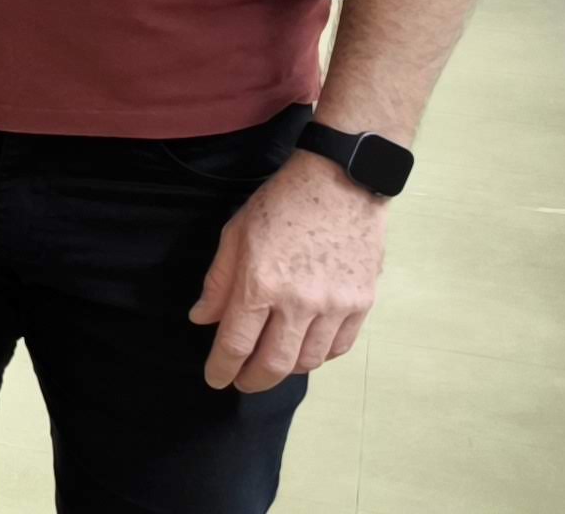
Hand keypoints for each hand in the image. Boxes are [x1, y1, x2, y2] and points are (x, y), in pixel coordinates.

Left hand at [190, 151, 385, 392]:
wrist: (340, 182)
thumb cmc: (282, 203)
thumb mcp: (236, 234)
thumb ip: (219, 282)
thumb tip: (203, 319)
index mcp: (261, 283)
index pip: (236, 345)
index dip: (222, 368)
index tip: (216, 378)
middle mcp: (299, 301)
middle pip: (274, 364)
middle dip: (253, 380)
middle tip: (242, 382)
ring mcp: (335, 304)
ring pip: (309, 361)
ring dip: (286, 369)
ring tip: (272, 364)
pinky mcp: (362, 302)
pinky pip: (339, 347)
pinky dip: (320, 356)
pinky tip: (306, 349)